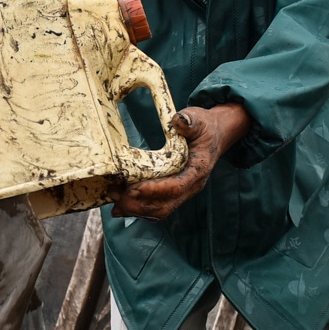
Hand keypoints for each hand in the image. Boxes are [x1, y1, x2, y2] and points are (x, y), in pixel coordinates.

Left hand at [110, 103, 251, 220]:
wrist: (214, 135)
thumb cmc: (204, 127)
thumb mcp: (199, 119)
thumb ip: (190, 121)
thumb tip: (178, 120)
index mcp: (199, 169)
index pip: (177, 186)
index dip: (155, 190)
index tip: (133, 188)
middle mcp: (192, 185)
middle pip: (165, 205)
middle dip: (139, 204)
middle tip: (115, 196)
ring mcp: (184, 192)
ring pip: (160, 210)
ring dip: (136, 209)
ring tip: (114, 200)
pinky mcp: (175, 193)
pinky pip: (157, 207)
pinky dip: (139, 208)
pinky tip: (121, 205)